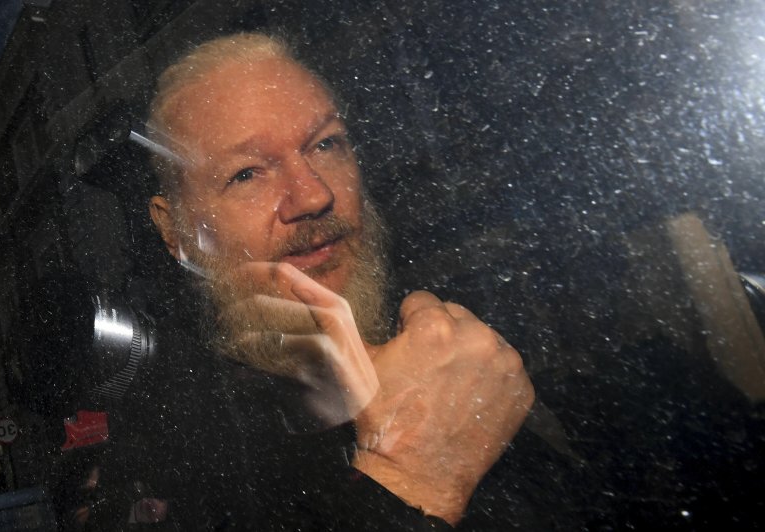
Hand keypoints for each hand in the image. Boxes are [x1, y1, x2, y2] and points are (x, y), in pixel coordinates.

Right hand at [239, 265, 533, 523]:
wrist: (417, 476)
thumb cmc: (385, 422)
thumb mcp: (354, 367)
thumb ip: (334, 319)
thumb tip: (293, 279)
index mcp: (434, 327)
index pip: (422, 302)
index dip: (408, 326)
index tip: (406, 353)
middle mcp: (477, 338)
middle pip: (456, 317)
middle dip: (440, 336)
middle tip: (425, 371)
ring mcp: (504, 364)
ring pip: (482, 338)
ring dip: (466, 354)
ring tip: (447, 386)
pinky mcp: (521, 388)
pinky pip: (504, 366)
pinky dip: (489, 378)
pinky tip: (468, 398)